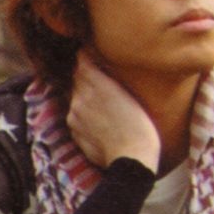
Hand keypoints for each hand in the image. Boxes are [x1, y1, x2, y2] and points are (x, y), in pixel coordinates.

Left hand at [67, 49, 160, 172]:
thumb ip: (107, 78)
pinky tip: (98, 120)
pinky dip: (82, 113)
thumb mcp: (129, 95)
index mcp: (97, 83)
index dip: (86, 56)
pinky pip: (75, 114)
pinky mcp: (73, 129)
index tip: (90, 54)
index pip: (82, 60)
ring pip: (75, 95)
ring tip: (101, 102)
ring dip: (83, 95)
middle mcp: (81, 96)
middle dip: (85, 75)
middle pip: (77, 77)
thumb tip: (93, 64)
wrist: (131, 159)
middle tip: (99, 78)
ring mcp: (74, 114)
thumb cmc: (140, 126)